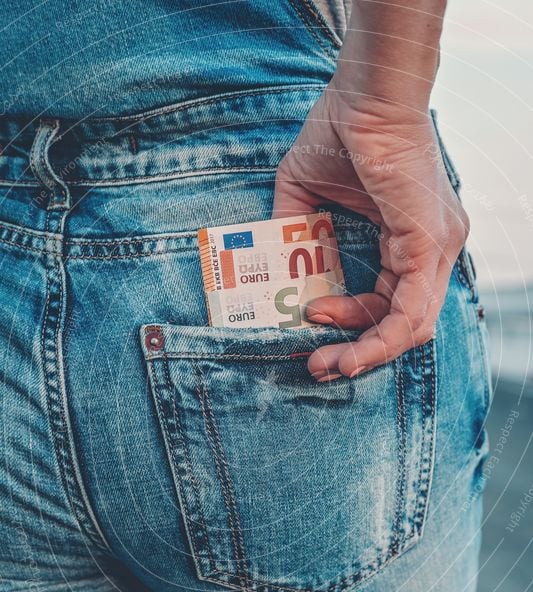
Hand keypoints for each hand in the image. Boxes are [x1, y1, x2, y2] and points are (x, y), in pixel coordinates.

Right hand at [272, 88, 468, 380]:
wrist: (362, 91)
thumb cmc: (340, 131)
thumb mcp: (305, 196)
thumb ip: (295, 235)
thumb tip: (273, 272)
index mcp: (412, 240)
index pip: (391, 301)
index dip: (351, 322)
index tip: (309, 318)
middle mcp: (433, 248)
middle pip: (405, 324)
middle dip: (359, 352)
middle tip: (320, 366)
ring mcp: (438, 247)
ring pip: (412, 326)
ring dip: (367, 353)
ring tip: (328, 363)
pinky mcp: (429, 242)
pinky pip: (410, 310)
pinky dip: (379, 337)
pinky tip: (346, 348)